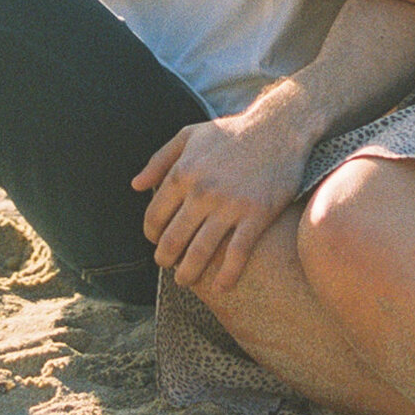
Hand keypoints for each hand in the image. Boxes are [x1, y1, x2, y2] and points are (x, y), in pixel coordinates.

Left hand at [132, 106, 309, 295]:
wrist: (278, 128)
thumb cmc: (231, 132)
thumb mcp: (189, 135)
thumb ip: (159, 160)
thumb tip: (135, 186)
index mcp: (183, 172)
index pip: (155, 216)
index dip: (151, 234)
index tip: (156, 241)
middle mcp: (202, 192)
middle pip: (173, 240)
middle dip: (165, 259)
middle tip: (167, 265)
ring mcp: (230, 205)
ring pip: (200, 253)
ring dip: (188, 273)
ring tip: (185, 280)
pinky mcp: (257, 215)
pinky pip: (237, 254)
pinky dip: (226, 276)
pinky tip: (221, 287)